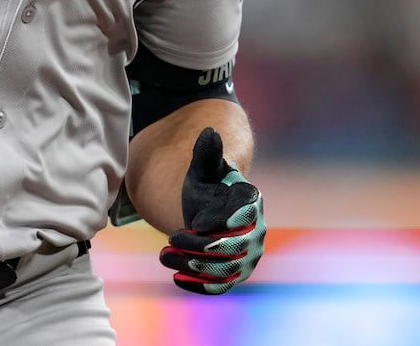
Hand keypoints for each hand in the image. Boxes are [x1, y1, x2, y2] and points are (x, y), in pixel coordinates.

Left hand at [158, 127, 265, 294]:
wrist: (209, 208)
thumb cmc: (207, 186)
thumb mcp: (203, 169)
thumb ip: (207, 153)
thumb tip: (209, 132)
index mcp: (251, 203)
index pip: (246, 216)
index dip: (223, 221)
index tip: (197, 223)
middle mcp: (255, 232)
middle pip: (233, 247)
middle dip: (200, 247)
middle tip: (171, 239)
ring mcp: (247, 256)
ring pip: (225, 269)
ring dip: (193, 265)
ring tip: (164, 254)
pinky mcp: (235, 274)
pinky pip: (222, 286)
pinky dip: (200, 285)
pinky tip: (176, 278)